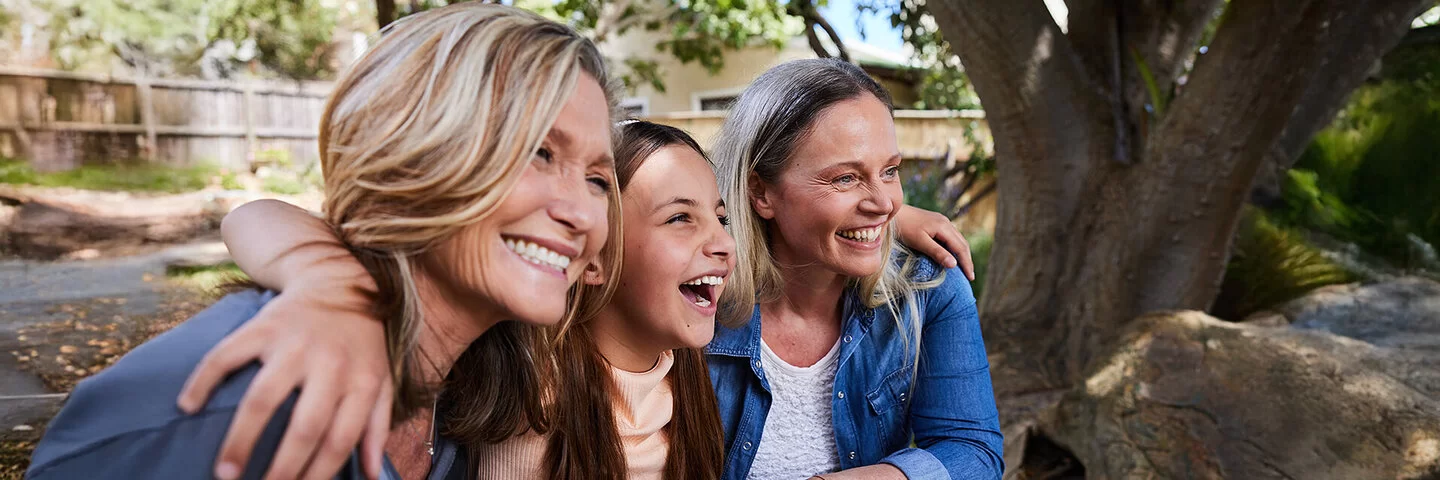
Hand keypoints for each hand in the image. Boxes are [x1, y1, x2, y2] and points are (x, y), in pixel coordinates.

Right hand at [177, 286, 391, 479]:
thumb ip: (377, 426)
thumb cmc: (361, 343)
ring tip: (225, 471)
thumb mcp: (381, 379)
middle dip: (281, 468)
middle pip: (304, 426)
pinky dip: (203, 380)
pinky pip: (226, 355)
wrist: (339, 281)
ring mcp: (293, 344)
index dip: (319, 473)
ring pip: (263, 398)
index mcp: (361, 380)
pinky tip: (188, 406)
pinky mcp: (262, 325)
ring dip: (241, 439)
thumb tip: (372, 473)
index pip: (341, 438)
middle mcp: (329, 363)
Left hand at [895, 204, 975, 280]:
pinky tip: (952, 255)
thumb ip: (937, 253)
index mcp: (944, 227)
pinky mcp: (936, 222)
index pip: (961, 248)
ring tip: (964, 268)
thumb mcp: (920, 242)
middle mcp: (946, 223)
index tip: (971, 278)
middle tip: (970, 276)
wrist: (892, 212)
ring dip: (962, 254)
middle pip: (962, 243)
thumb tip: (954, 264)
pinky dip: (954, 248)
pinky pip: (950, 237)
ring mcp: (941, 221)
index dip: (967, 263)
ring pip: (957, 239)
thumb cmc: (904, 228)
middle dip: (967, 260)